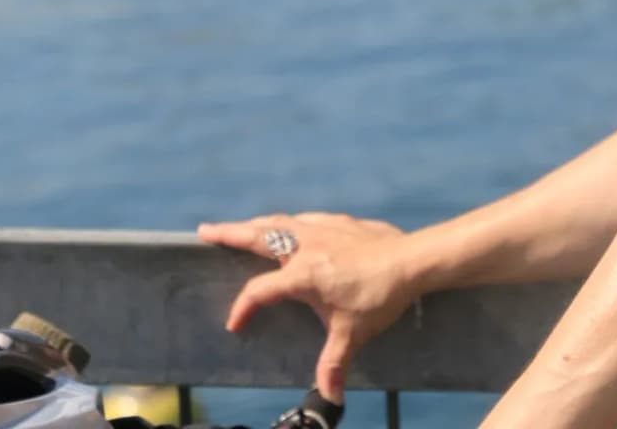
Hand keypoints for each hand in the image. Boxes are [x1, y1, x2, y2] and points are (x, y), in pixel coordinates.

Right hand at [197, 211, 417, 401]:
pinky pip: (305, 219)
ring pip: (279, 221)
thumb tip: (330, 397)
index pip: (259, 290)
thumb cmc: (380, 296)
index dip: (243, 308)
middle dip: (228, 233)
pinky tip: (290, 224)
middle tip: (204, 230)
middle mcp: (305, 245)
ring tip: (241, 226)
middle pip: (256, 236)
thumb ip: (335, 363)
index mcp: (301, 273)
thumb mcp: (353, 333)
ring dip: (256, 224)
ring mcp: (322, 229)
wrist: (412, 260)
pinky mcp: (339, 223)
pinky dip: (289, 222)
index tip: (234, 325)